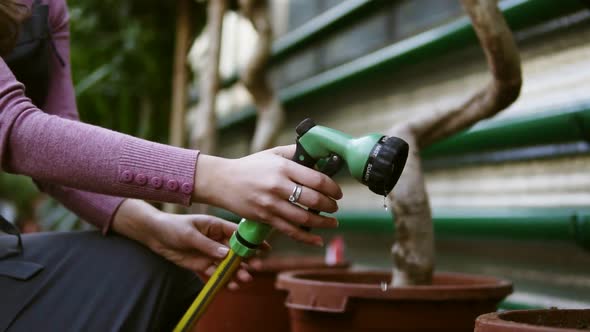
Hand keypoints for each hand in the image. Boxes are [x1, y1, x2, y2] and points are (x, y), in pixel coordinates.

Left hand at [112, 199, 251, 289]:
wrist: (155, 236)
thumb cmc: (173, 228)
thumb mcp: (190, 235)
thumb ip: (208, 245)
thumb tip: (227, 254)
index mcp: (216, 226)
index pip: (238, 232)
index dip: (251, 240)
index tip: (264, 248)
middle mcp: (217, 240)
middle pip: (236, 251)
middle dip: (246, 260)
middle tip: (254, 268)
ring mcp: (211, 253)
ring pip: (228, 264)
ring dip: (237, 272)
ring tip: (244, 280)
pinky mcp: (203, 264)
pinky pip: (217, 273)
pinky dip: (224, 279)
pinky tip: (231, 285)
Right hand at [193, 145, 342, 245]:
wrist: (222, 181)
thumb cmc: (250, 166)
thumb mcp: (272, 154)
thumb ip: (295, 153)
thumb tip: (318, 153)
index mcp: (283, 168)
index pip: (317, 179)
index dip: (332, 188)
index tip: (338, 192)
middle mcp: (278, 186)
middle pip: (313, 200)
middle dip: (330, 206)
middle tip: (335, 207)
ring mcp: (271, 204)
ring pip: (304, 218)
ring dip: (323, 222)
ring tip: (332, 222)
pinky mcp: (265, 218)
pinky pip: (290, 231)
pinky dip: (307, 237)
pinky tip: (318, 239)